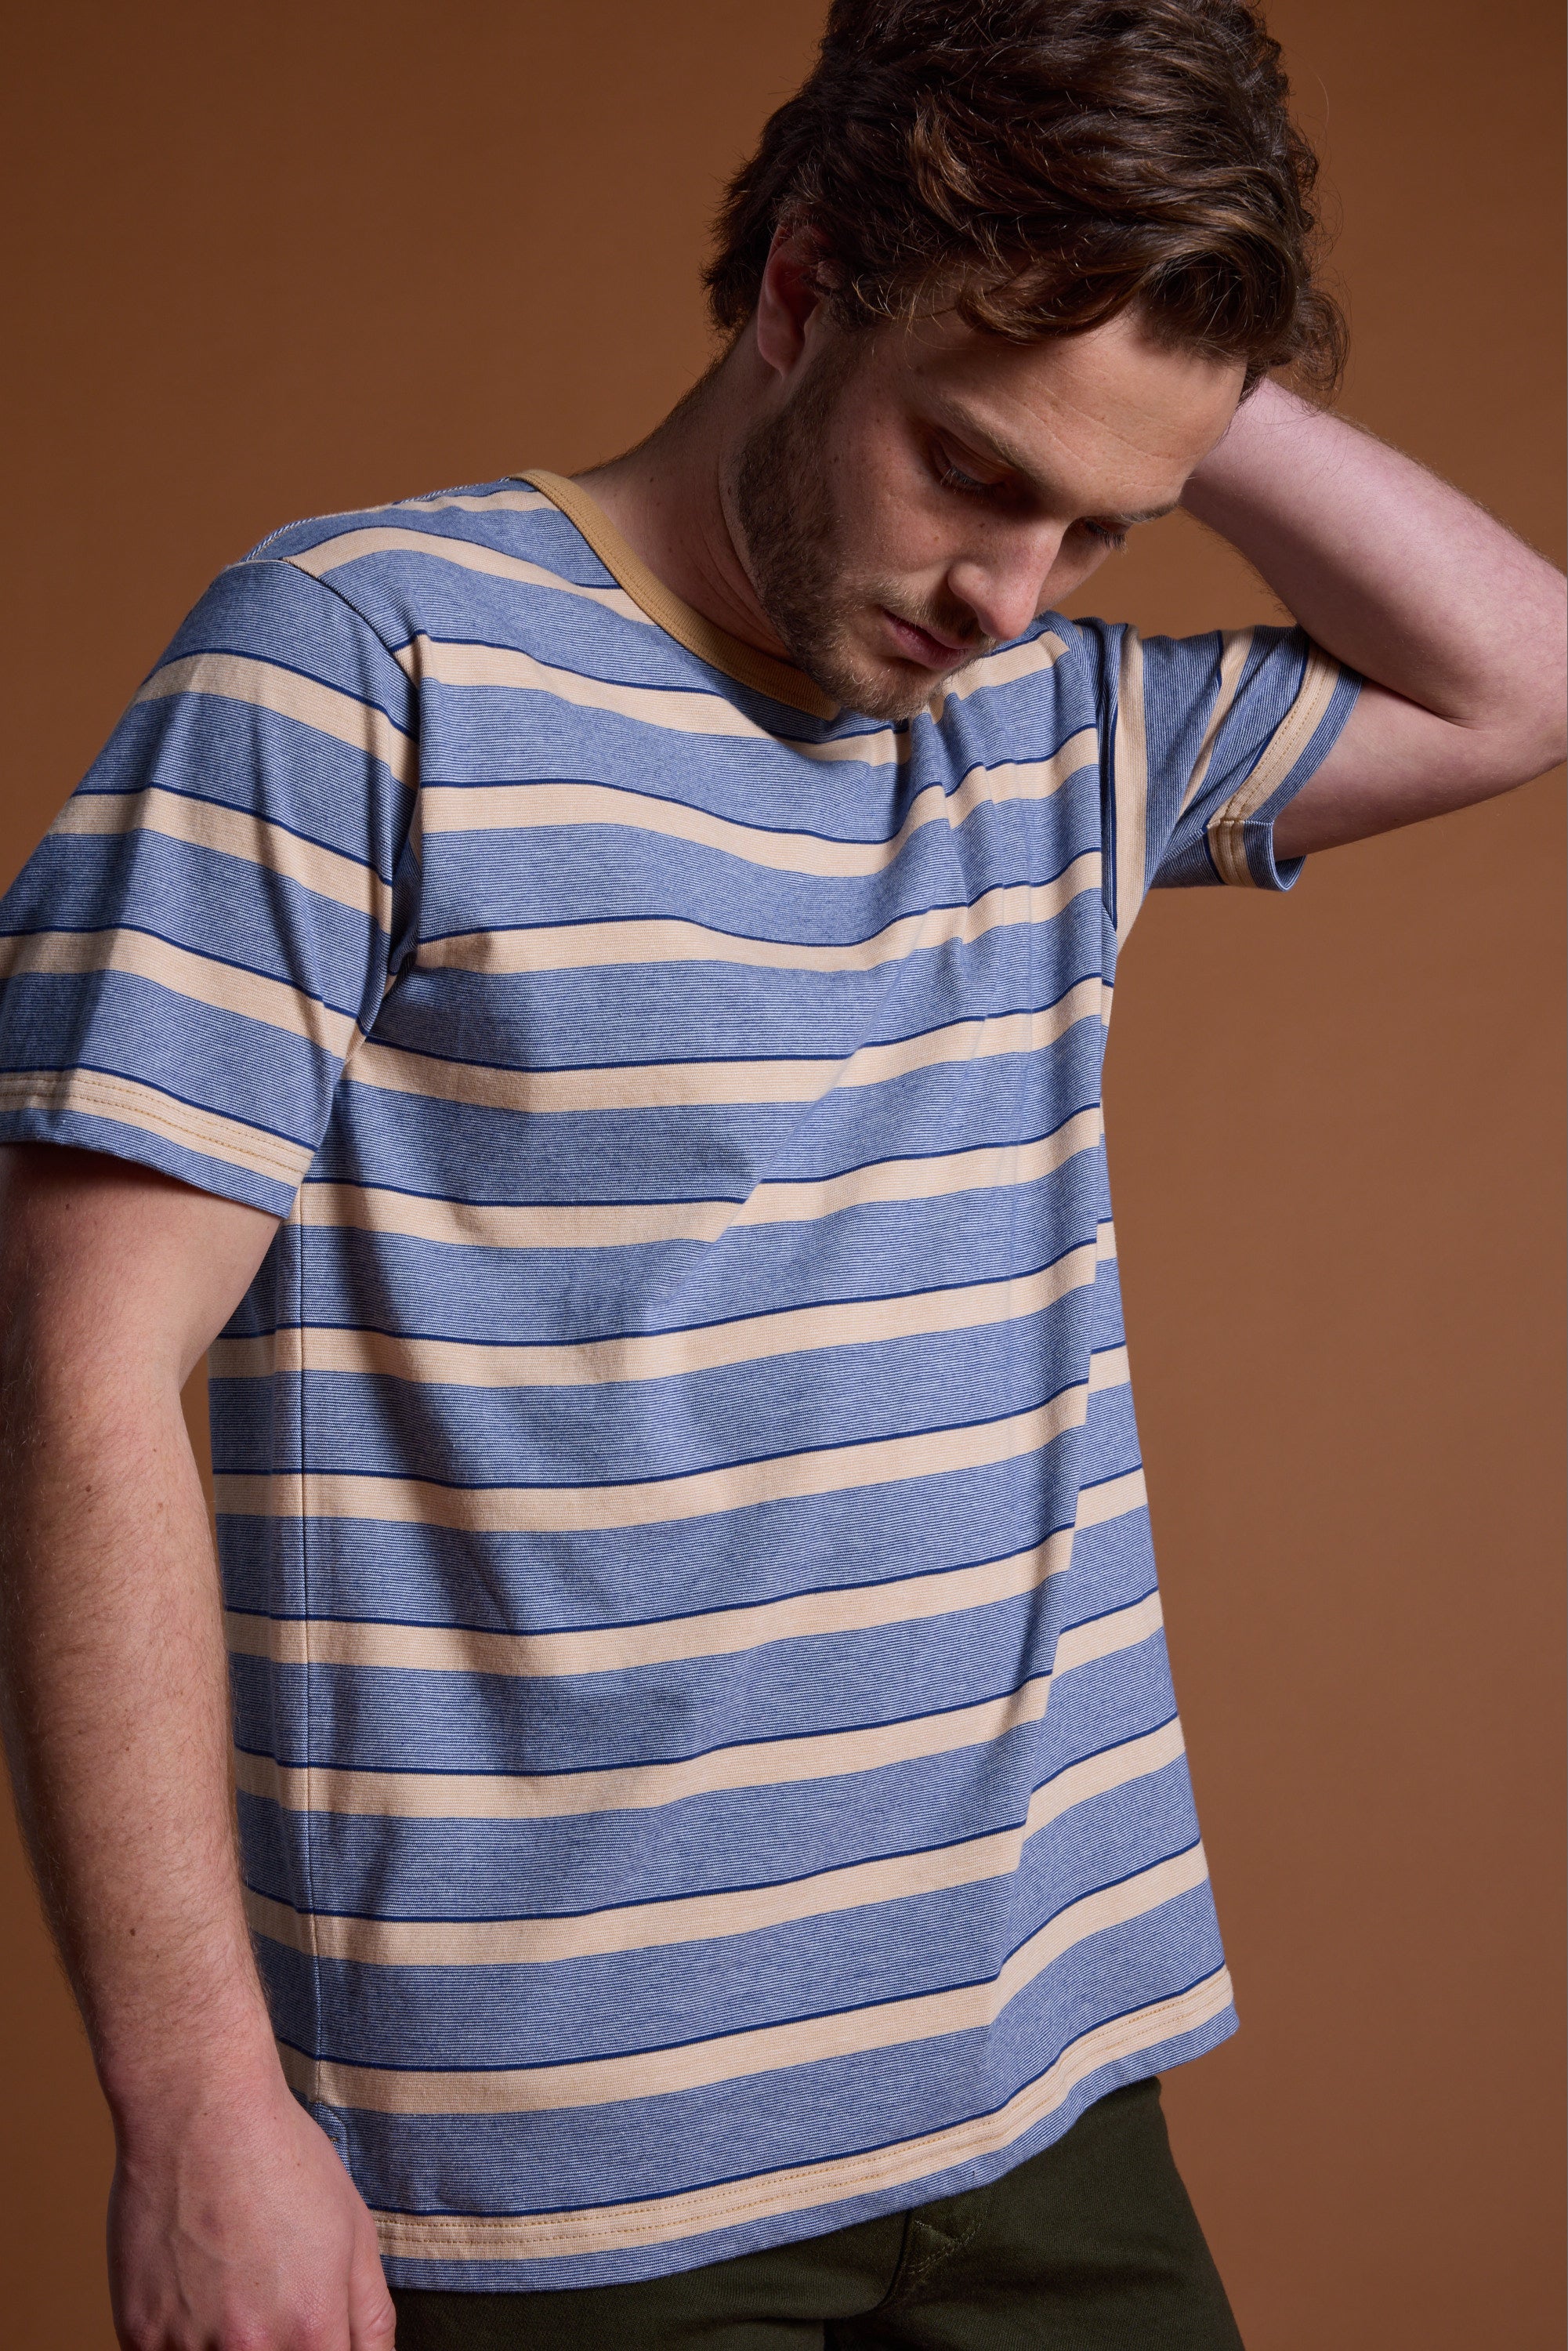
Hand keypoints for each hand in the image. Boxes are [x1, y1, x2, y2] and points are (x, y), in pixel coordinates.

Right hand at [108, 2066, 395, 2349]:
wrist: (199, 2114)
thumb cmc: (282, 2161)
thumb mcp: (356, 2232)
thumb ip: (370, 2320)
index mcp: (311, 2330)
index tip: (314, 2333)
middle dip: (273, 2347)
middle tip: (268, 2302)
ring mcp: (186, 2348)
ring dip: (226, 2346)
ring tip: (231, 2290)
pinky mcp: (137, 2335)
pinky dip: (182, 2341)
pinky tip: (194, 2290)